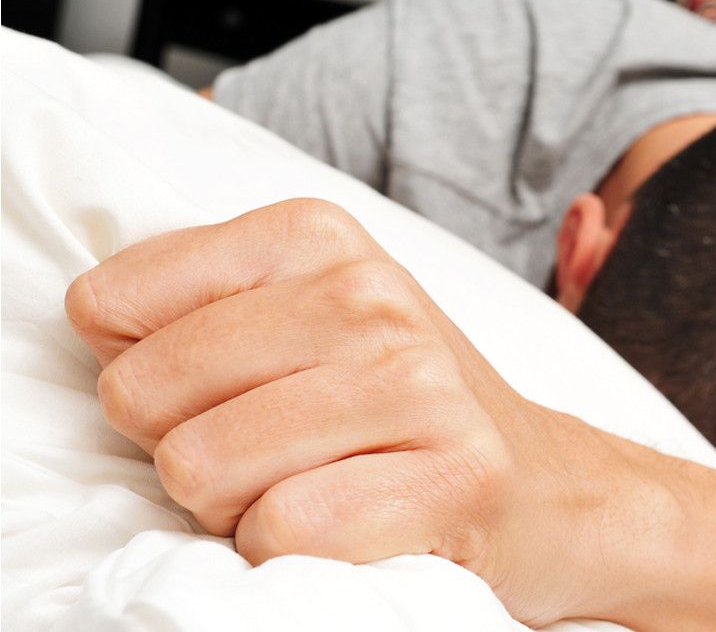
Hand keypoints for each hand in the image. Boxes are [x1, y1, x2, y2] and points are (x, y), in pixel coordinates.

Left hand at [65, 199, 665, 624]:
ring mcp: (419, 384)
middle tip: (266, 450)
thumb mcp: (307, 314)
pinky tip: (351, 525)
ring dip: (235, 507)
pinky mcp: (453, 477)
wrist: (545, 484)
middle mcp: (370, 294)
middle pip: (144, 394)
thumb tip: (98, 325)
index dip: (143, 370)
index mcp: (319, 235)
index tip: (214, 388)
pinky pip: (282, 531)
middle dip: (185, 445)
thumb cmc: (404, 407)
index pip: (113, 303)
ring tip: (310, 485)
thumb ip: (197, 302)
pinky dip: (289, 551)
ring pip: (202, 468)